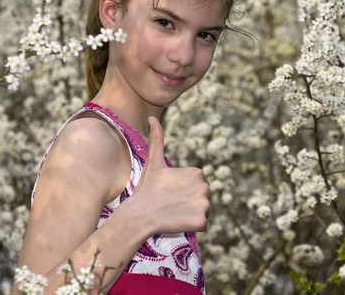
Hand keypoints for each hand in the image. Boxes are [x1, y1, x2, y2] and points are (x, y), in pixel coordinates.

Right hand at [132, 116, 209, 235]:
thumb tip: (151, 118)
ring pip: (203, 211)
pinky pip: (202, 224)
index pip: (197, 186)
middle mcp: (205, 186)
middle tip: (171, 204)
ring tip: (174, 213)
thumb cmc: (147, 189)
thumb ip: (157, 139)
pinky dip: (192, 226)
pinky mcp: (202, 220)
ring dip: (191, 214)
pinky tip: (178, 222)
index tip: (170, 193)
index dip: (184, 192)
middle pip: (202, 198)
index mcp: (197, 172)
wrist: (139, 215)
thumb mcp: (153, 163)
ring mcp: (204, 204)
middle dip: (189, 202)